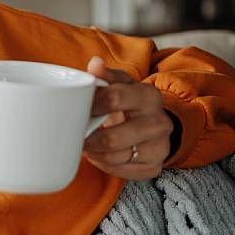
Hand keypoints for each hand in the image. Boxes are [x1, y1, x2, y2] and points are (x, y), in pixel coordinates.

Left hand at [82, 56, 173, 180]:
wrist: (154, 123)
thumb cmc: (129, 101)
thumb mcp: (119, 83)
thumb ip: (105, 75)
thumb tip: (94, 63)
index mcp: (148, 96)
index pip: (114, 99)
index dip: (90, 106)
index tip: (74, 109)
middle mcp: (159, 123)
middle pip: (113, 138)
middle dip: (88, 138)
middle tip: (74, 135)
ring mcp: (159, 147)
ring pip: (115, 158)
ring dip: (94, 153)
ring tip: (85, 144)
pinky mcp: (154, 167)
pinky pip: (121, 171)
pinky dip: (105, 164)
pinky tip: (100, 154)